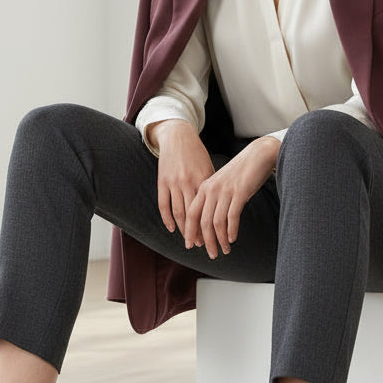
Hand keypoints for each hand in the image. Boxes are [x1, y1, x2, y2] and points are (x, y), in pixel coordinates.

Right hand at [147, 119, 214, 239]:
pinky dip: (167, 219)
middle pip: (192, 214)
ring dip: (183, 230)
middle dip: (197, 232)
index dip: (210, 225)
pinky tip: (172, 229)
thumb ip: (212, 186)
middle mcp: (188, 182)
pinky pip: (163, 204)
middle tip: (202, 246)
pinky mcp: (162, 181)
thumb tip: (220, 206)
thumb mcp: (208, 167)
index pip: (207, 208)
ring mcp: (173, 182)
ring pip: (178, 212)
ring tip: (189, 241)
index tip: (215, 238)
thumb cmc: (197, 153)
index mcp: (203, 179)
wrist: (178, 136)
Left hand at [185, 136, 279, 258]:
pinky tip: (233, 239)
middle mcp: (211, 189)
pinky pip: (232, 217)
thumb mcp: (223, 183)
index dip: (190, 232)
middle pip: (202, 221)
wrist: (258, 154)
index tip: (191, 245)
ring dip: (220, 240)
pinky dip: (231, 230)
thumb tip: (211, 222)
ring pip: (217, 222)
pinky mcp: (239, 193)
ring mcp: (225, 191)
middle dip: (206, 241)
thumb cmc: (242, 171)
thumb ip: (215, 199)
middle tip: (211, 254)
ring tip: (225, 250)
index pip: (191, 214)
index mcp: (205, 187)